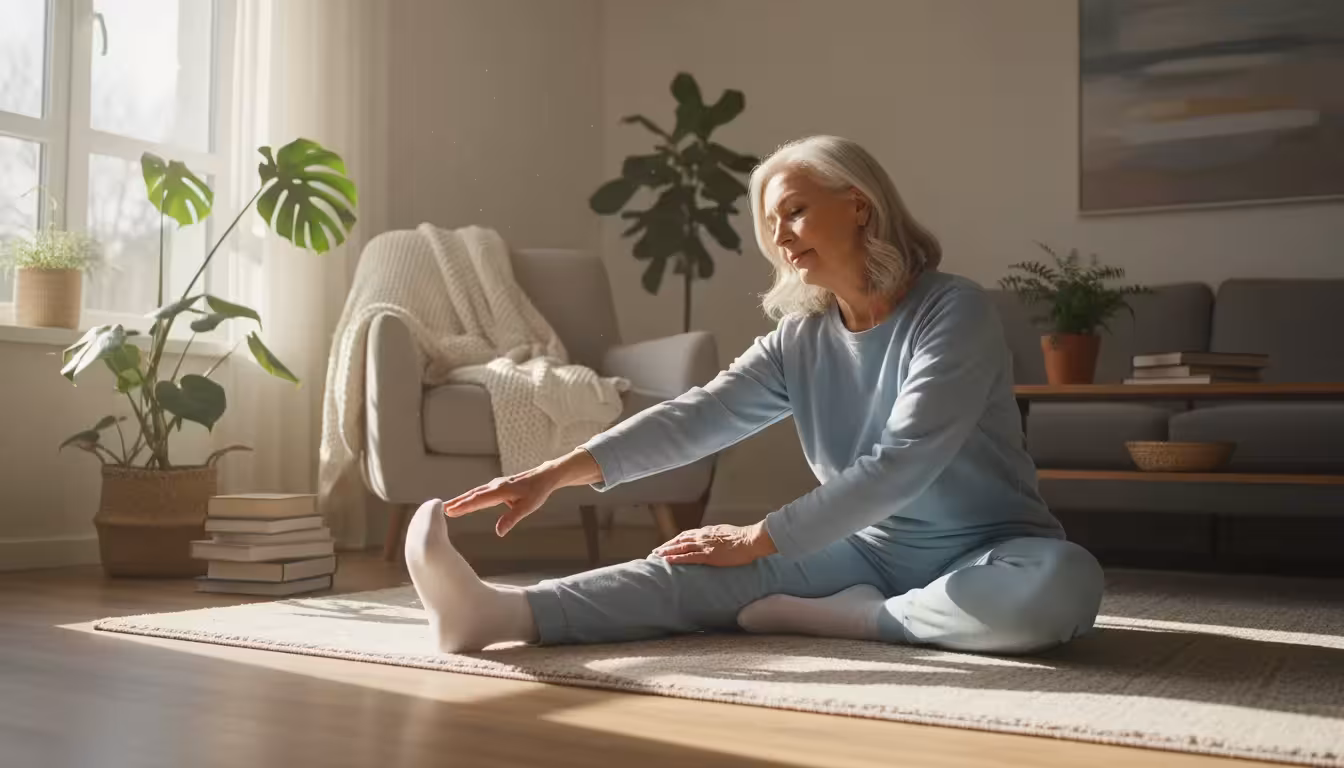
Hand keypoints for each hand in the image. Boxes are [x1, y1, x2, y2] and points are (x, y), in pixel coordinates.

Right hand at [443, 448, 603, 536]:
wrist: (544, 476)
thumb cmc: (537, 492)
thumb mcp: (527, 507)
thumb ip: (512, 519)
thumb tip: (499, 532)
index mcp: (499, 491)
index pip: (477, 500)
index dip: (463, 506)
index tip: (449, 511)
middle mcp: (494, 486)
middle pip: (472, 495)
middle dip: (457, 503)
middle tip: (440, 510)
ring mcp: (495, 485)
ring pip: (474, 493)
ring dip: (461, 500)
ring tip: (447, 507)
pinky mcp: (497, 487)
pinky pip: (479, 493)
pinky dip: (469, 497)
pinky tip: (464, 503)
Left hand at [652, 521, 776, 566]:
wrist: (751, 540)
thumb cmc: (744, 538)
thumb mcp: (727, 533)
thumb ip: (718, 536)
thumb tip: (714, 539)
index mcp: (708, 531)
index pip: (687, 534)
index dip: (676, 540)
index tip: (668, 544)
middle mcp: (703, 536)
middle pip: (680, 539)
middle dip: (668, 545)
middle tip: (657, 551)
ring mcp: (705, 545)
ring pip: (681, 547)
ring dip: (667, 551)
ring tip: (657, 555)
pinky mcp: (708, 555)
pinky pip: (688, 557)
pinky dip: (676, 558)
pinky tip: (668, 561)